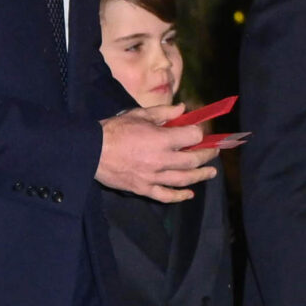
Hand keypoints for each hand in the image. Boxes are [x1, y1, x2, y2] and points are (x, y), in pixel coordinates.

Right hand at [97, 105, 217, 202]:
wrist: (90, 151)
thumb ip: (163, 112)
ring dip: (201, 176)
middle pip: (193, 160)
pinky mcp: (143, 188)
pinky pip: (165, 195)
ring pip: (184, 179)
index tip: (200, 132)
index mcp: (160, 139)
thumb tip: (182, 109)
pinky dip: (179, 196)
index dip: (199, 133)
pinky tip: (189, 194)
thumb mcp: (138, 114)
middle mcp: (161, 159)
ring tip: (211, 172)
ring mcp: (153, 176)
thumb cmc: (114, 130)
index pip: (192, 136)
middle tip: (214, 152)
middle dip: (207, 155)